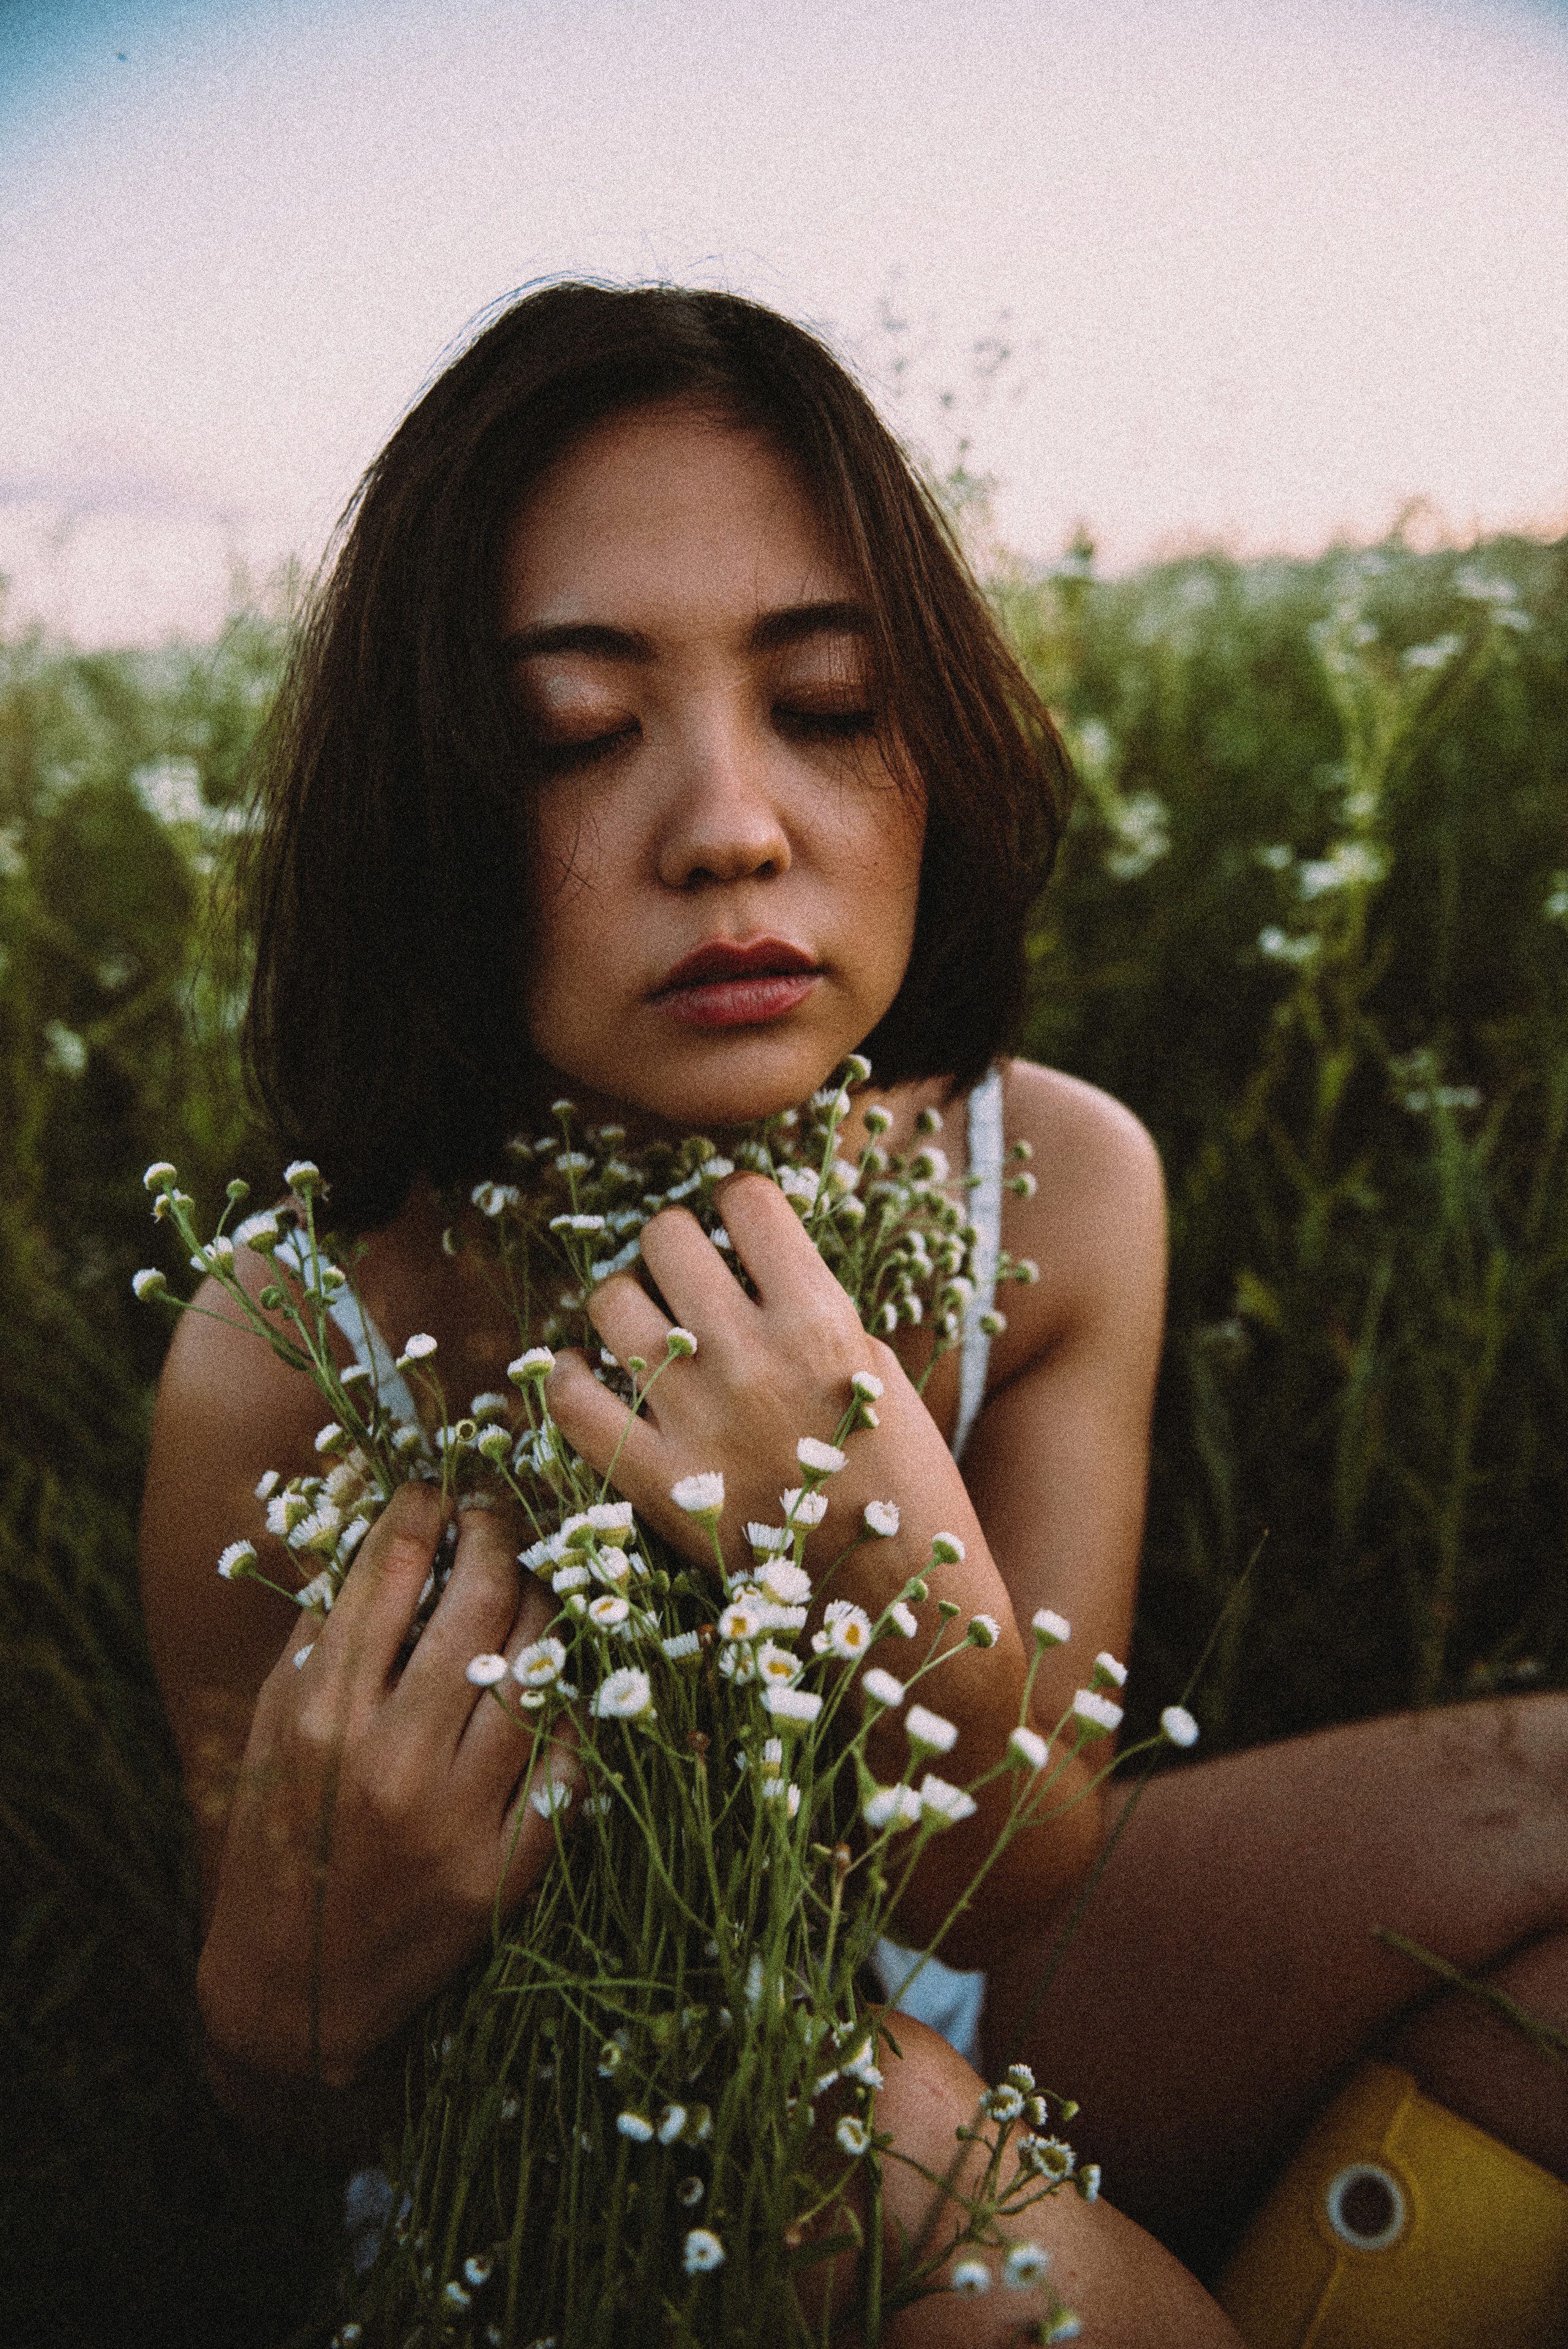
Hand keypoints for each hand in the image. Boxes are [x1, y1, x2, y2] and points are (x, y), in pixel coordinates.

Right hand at [198, 1482, 576, 2091]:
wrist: (293, 1992)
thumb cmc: (279, 1836)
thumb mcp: (277, 1726)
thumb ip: (325, 1631)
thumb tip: (386, 1528)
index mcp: (322, 1716)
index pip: (388, 1574)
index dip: (423, 1511)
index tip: (440, 1486)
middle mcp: (389, 1759)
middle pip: (477, 1606)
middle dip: (496, 1538)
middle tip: (501, 1515)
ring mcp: (455, 1817)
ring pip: (536, 1669)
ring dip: (547, 1604)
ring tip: (539, 1578)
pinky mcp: (504, 1871)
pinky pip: (568, 1759)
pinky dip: (575, 1704)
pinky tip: (569, 1668)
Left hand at [546, 1173, 983, 1589]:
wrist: (893, 1597)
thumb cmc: (899, 1479)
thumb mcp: (879, 1371)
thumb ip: (810, 1309)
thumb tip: (747, 1259)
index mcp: (821, 1321)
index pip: (749, 1203)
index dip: (737, 1201)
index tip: (736, 1223)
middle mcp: (751, 1358)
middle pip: (667, 1239)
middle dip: (672, 1243)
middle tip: (684, 1273)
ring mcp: (696, 1419)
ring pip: (610, 1303)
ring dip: (622, 1302)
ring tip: (641, 1324)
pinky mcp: (655, 1482)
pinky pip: (570, 1399)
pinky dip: (565, 1374)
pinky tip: (584, 1371)